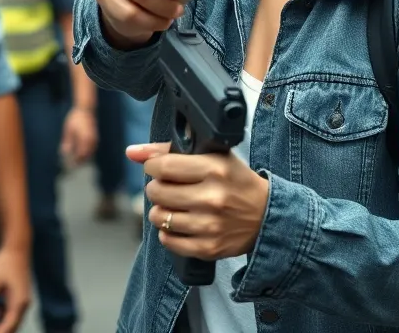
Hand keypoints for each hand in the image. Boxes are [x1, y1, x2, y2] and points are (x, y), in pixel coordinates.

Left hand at [0, 245, 31, 332]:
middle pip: (13, 325)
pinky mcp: (19, 294)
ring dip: (0, 324)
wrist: (16, 247)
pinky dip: (2, 314)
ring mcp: (23, 299)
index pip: (9, 326)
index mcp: (19, 303)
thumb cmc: (5, 263)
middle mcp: (24, 303)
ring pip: (12, 318)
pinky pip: (12, 310)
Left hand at [60, 107, 97, 165]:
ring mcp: (95, 138)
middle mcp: (91, 140)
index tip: (71, 164)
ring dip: (86, 157)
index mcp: (84, 139)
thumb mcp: (68, 129)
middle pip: (87, 155)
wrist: (85, 109)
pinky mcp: (96, 136)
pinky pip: (94, 148)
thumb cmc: (75, 118)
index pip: (81, 154)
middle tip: (75, 164)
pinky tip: (84, 153)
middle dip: (81, 160)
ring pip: (92, 152)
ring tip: (79, 160)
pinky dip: (89, 152)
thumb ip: (67, 141)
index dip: (76, 160)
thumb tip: (64, 152)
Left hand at [127, 142, 267, 260]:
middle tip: (167, 186)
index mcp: (214, 169)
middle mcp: (212, 198)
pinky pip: (168, 241)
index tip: (158, 168)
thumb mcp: (212, 156)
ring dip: (159, 210)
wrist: (267, 217)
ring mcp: (209, 225)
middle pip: (157, 191)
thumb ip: (168, 150)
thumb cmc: (235, 181)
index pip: (162, 165)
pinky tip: (179, 223)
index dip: (152, 166)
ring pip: (159, 217)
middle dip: (156, 187)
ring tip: (172, 205)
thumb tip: (131, 151)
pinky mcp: (208, 248)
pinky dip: (167, 232)